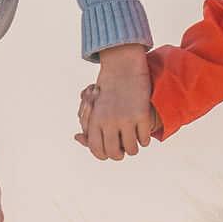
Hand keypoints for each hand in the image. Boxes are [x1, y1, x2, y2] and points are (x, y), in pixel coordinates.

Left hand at [76, 46, 161, 160]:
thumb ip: (86, 123)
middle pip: (115, 153)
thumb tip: (78, 138)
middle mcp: (109, 122)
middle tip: (123, 147)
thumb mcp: (93, 105)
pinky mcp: (141, 115)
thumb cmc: (106, 88)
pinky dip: (144, 138)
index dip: (103, 154)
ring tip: (134, 140)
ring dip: (134, 147)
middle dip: (120, 154)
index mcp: (95, 120)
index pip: (97, 149)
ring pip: (132, 149)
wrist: (123, 67)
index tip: (109, 151)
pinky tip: (142, 131)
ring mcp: (126, 119)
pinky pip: (144, 139)